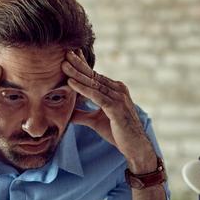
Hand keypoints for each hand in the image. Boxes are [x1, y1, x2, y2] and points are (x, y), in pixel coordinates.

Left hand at [62, 50, 157, 171]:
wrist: (135, 147)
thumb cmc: (118, 133)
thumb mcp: (96, 121)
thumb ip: (83, 114)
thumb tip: (68, 113)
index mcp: (115, 90)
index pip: (96, 75)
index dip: (83, 65)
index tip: (70, 55)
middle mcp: (118, 90)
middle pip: (94, 75)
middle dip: (79, 64)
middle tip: (65, 53)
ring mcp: (118, 98)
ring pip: (94, 83)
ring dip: (77, 74)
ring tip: (64, 65)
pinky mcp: (116, 108)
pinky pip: (96, 96)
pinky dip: (82, 89)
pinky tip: (71, 83)